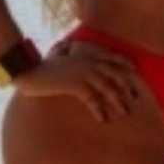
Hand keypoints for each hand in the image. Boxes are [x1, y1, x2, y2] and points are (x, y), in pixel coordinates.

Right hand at [12, 39, 144, 123]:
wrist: (28, 72)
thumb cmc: (41, 65)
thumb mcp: (56, 53)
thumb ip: (66, 49)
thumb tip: (69, 45)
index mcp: (83, 53)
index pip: (109, 56)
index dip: (123, 62)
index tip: (135, 71)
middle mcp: (85, 61)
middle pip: (112, 72)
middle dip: (125, 85)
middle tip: (134, 97)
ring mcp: (80, 71)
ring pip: (105, 86)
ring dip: (116, 100)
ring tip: (123, 112)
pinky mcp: (73, 84)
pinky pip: (91, 98)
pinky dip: (98, 109)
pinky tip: (102, 119)